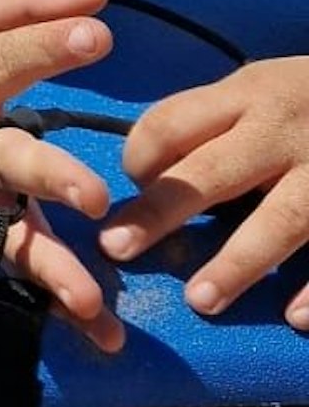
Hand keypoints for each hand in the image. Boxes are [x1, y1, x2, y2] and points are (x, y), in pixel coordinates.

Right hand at [0, 0, 121, 350]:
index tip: (97, 35)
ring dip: (46, 267)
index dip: (44, 45)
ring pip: (3, 235)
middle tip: (94, 197)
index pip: (0, 56)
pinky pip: (15, 268)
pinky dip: (53, 303)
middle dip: (47, 177)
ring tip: (89, 299)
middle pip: (0, 158)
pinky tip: (99, 331)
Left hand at [98, 54, 308, 329]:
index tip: (129, 191)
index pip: (170, 124)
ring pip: (284, 219)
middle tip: (116, 249)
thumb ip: (213, 122)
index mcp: (247, 95)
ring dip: (239, 262)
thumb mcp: (262, 88)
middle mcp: (286, 129)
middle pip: (213, 172)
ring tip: (199, 301)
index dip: (139, 159)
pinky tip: (294, 318)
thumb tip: (147, 176)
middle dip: (162, 212)